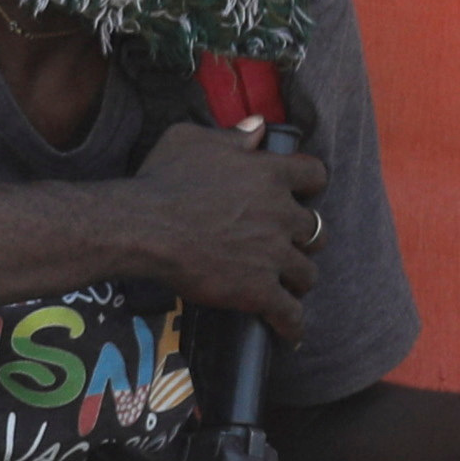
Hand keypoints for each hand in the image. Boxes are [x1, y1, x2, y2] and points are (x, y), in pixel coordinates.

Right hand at [130, 121, 330, 332]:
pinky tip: (290, 332)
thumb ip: (231, 135)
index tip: (301, 193)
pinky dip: (292, 325)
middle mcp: (281, 214)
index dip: (309, 186)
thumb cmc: (162, 181)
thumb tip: (257, 128)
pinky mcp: (259, 290)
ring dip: (297, 279)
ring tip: (286, 285)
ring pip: (306, 273)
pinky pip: (289, 313)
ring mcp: (273, 254)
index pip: (315, 175)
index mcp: (270, 175)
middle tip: (285, 244)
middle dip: (303, 238)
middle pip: (315, 230)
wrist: (143, 228)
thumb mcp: (191, 140)